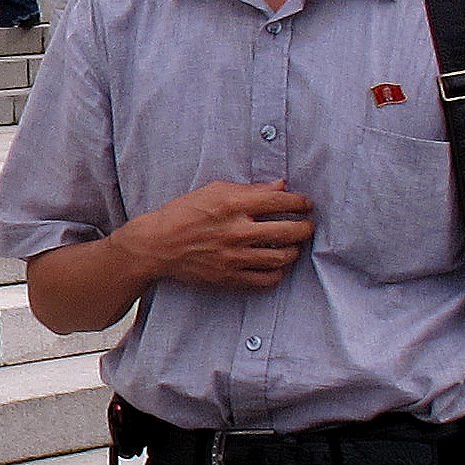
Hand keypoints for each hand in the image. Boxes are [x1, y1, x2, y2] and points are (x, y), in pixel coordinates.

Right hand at [139, 180, 315, 289]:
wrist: (157, 245)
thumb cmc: (183, 214)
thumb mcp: (213, 191)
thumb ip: (249, 189)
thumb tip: (280, 186)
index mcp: (233, 204)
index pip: (280, 200)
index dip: (300, 202)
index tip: (305, 204)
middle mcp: (236, 231)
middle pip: (289, 231)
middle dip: (305, 228)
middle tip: (307, 226)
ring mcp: (234, 257)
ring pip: (282, 257)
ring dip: (294, 250)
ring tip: (294, 246)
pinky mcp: (229, 277)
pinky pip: (266, 279)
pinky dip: (278, 272)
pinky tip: (276, 265)